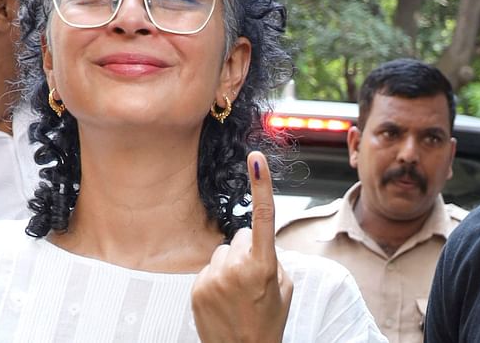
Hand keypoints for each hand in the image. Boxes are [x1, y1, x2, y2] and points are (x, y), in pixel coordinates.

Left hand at [192, 151, 292, 342]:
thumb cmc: (268, 320)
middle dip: (248, 250)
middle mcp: (237, 267)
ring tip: (237, 293)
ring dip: (231, 265)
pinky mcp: (196, 287)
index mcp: (264, 265)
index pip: (265, 216)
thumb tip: (255, 241)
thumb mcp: (283, 286)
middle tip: (253, 280)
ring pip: (223, 252)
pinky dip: (217, 278)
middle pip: (241, 237)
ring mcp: (213, 277)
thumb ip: (270, 257)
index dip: (261, 185)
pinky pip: (209, 268)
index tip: (256, 158)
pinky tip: (223, 299)